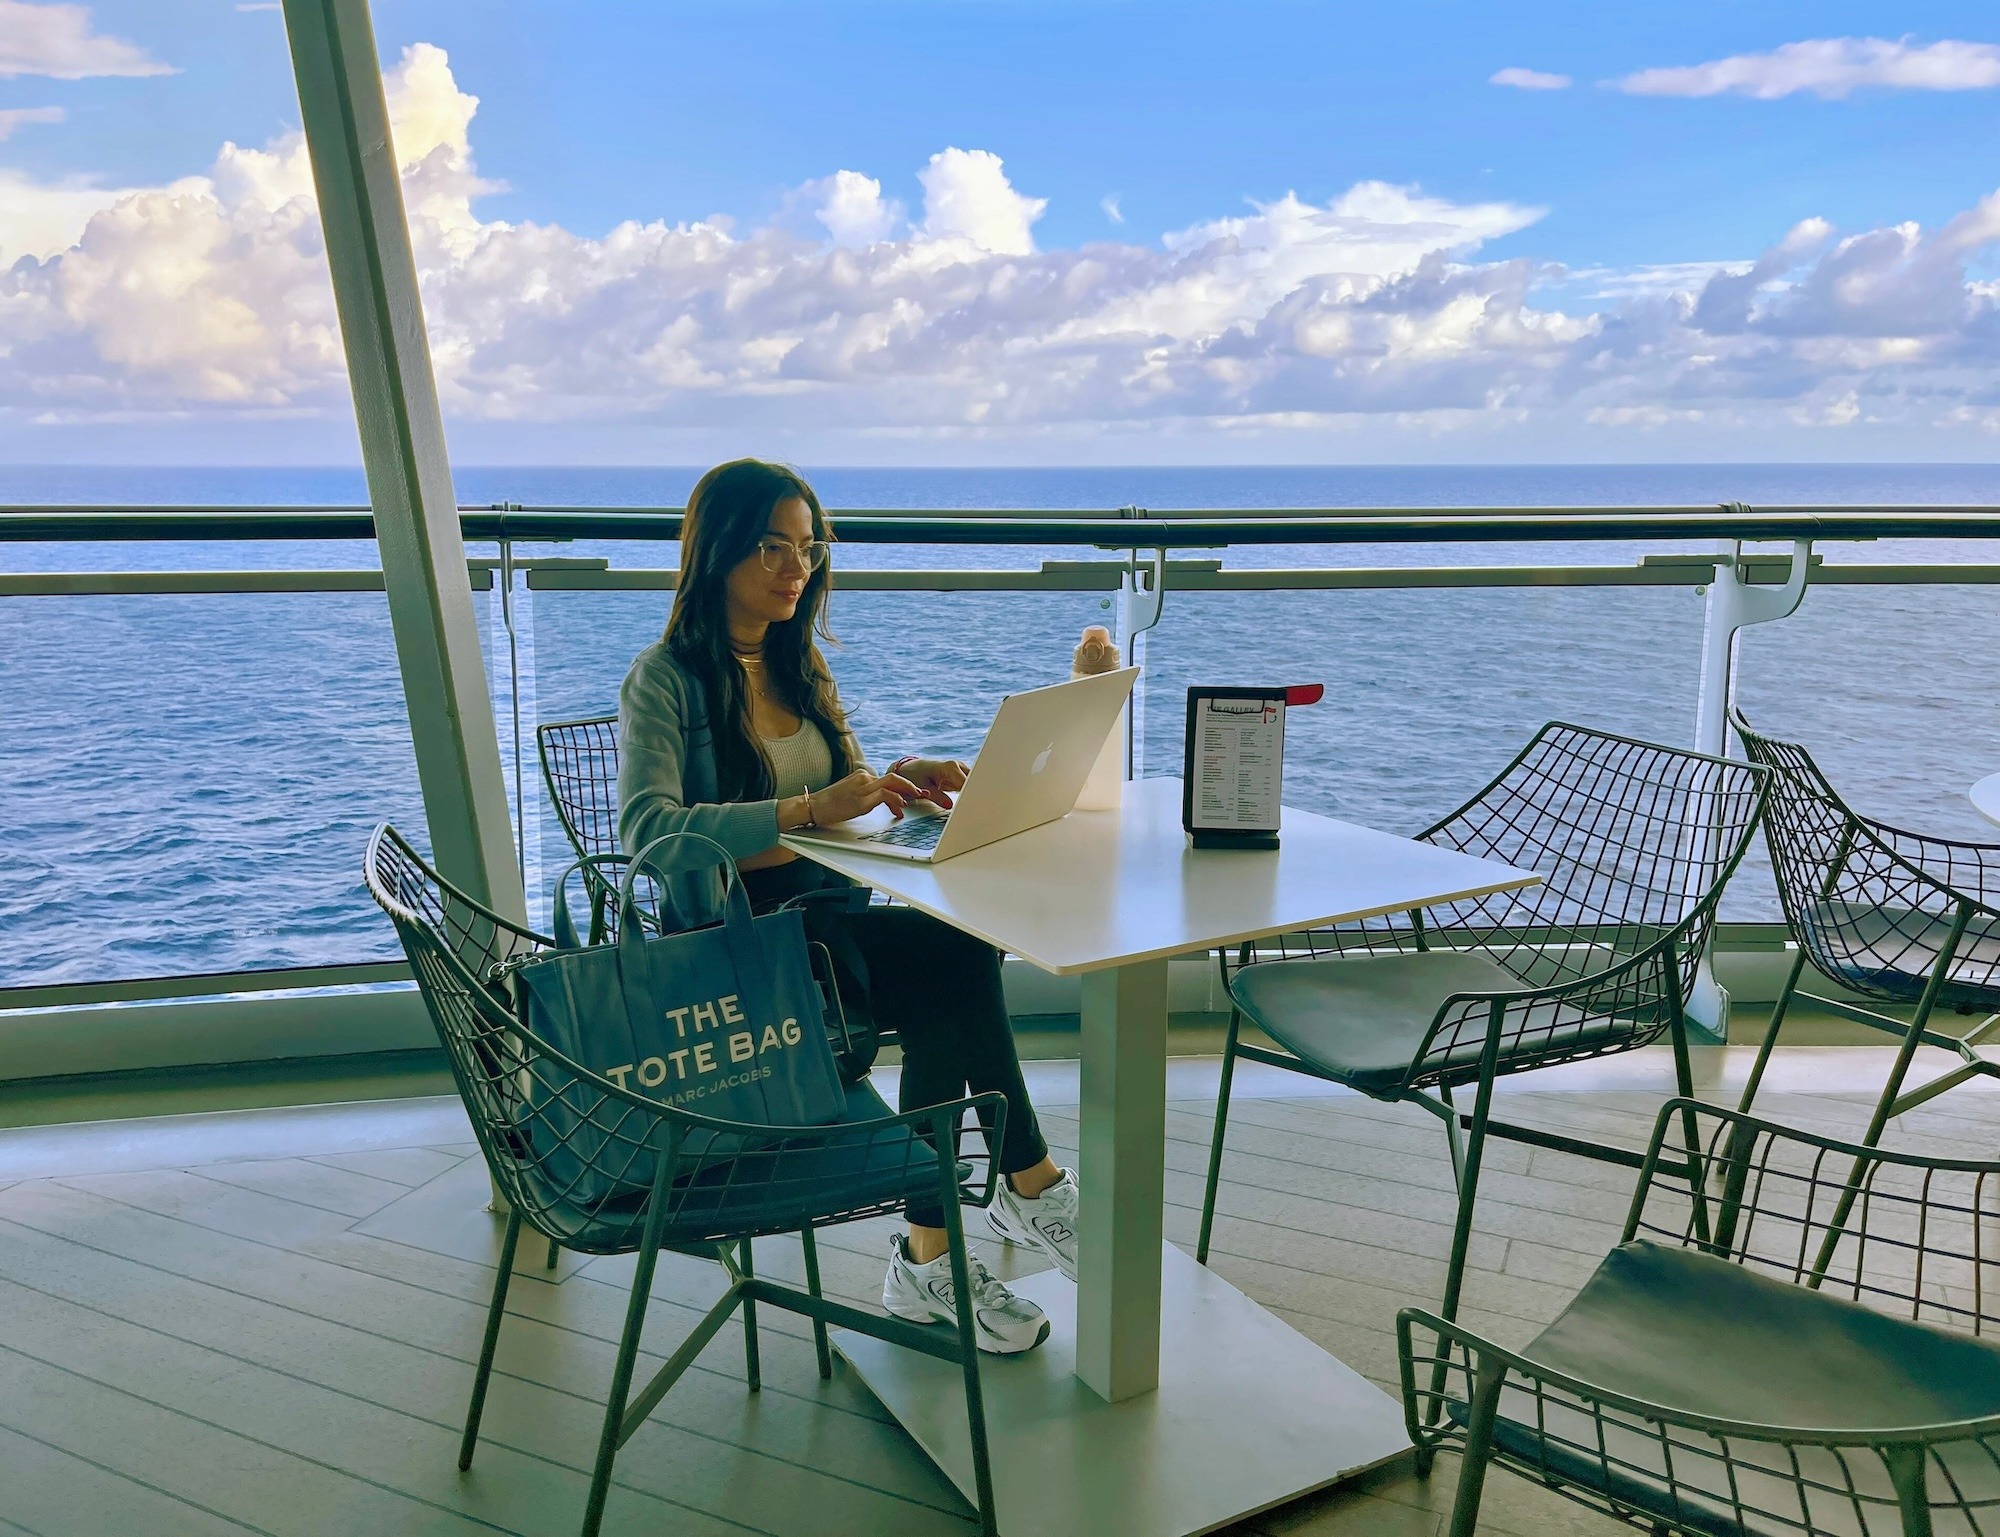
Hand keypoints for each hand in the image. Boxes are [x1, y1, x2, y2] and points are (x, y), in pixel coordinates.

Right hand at [810, 769, 924, 824]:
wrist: (813, 806)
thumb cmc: (831, 804)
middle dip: (911, 785)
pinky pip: (885, 795)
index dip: (903, 786)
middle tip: (923, 793)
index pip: (888, 779)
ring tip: (916, 799)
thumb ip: (867, 796)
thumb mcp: (852, 796)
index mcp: (862, 776)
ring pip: (892, 783)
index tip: (913, 793)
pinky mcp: (861, 800)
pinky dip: (896, 800)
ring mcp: (862, 788)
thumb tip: (885, 802)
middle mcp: (864, 778)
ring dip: (908, 791)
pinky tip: (900, 806)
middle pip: (894, 777)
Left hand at [895, 757, 969, 809]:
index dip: (971, 793)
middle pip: (975, 781)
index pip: (967, 782)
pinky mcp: (961, 776)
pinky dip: (971, 793)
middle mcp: (958, 766)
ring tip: (975, 806)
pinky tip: (971, 803)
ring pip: (975, 782)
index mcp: (950, 767)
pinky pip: (970, 784)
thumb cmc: (916, 775)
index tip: (972, 804)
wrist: (912, 768)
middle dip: (977, 793)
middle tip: (976, 808)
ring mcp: (961, 770)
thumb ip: (937, 796)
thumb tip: (950, 805)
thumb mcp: (923, 787)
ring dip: (975, 793)